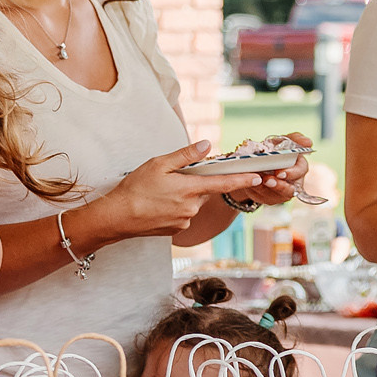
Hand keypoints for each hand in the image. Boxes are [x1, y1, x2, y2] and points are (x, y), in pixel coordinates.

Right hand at [101, 139, 260, 238]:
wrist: (118, 217)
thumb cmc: (135, 189)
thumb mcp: (158, 164)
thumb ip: (185, 155)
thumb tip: (206, 145)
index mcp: (189, 189)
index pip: (222, 183)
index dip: (241, 179)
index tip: (258, 177)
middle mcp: (192, 207)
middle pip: (203, 192)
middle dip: (193, 184)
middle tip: (170, 180)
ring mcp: (185, 221)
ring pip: (192, 204)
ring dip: (183, 197)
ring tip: (159, 194)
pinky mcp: (177, 231)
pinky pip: (183, 215)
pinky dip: (175, 209)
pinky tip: (158, 206)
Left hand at [237, 132, 314, 207]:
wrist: (256, 162)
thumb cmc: (273, 151)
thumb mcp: (281, 142)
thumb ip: (295, 139)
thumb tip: (308, 142)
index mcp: (299, 166)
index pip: (301, 171)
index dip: (291, 173)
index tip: (280, 173)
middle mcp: (294, 183)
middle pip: (290, 189)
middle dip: (278, 185)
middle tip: (267, 180)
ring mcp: (283, 193)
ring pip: (276, 196)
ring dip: (265, 189)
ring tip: (256, 182)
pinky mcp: (271, 199)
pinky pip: (264, 198)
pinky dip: (256, 191)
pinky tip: (250, 185)